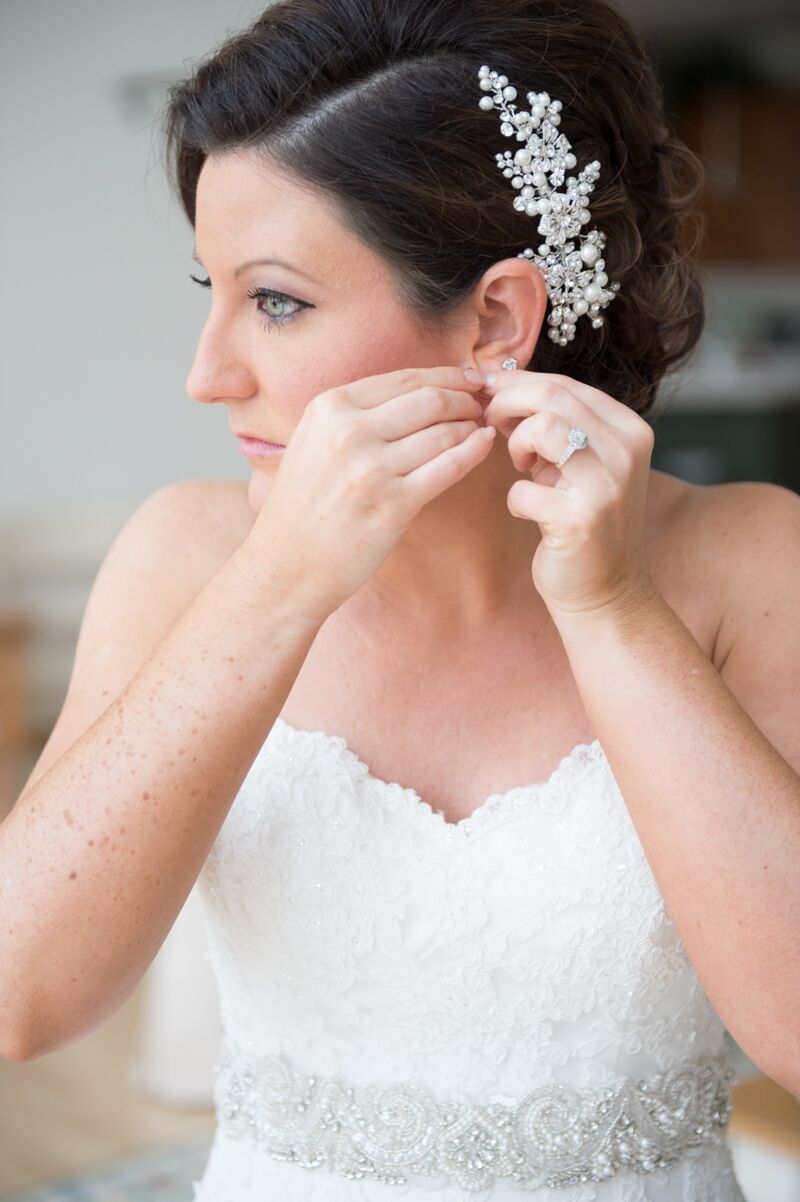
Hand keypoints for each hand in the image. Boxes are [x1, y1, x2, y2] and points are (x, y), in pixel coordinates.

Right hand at [240, 365, 493, 624]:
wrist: (285, 566)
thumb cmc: (304, 507)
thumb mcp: (313, 441)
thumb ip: (356, 414)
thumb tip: (418, 391)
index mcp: (329, 408)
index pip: (404, 378)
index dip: (448, 374)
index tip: (470, 378)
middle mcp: (348, 432)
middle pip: (430, 399)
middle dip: (466, 397)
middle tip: (483, 404)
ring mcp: (371, 469)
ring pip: (444, 431)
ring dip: (471, 425)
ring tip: (480, 428)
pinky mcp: (393, 505)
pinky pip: (449, 466)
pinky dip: (474, 451)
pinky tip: (484, 445)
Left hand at [481, 369, 658, 617]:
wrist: (607, 591)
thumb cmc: (581, 520)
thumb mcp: (577, 462)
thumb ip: (552, 423)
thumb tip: (497, 383)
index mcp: (628, 429)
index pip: (565, 384)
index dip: (516, 384)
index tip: (488, 395)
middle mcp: (626, 450)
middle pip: (552, 396)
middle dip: (506, 405)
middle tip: (489, 424)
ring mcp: (608, 484)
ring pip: (542, 427)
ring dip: (516, 445)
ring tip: (522, 467)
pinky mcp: (582, 519)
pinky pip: (523, 489)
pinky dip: (516, 501)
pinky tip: (531, 512)